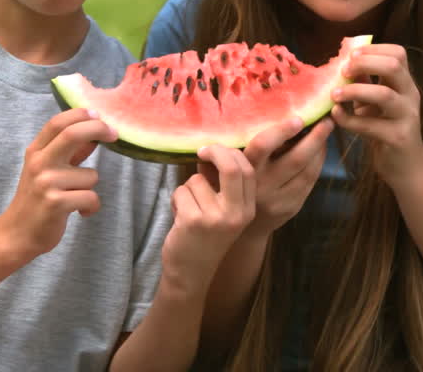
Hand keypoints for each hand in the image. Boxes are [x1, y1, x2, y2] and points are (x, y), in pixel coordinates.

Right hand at [0, 108, 116, 258]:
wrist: (17, 234)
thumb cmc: (36, 200)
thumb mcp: (46, 170)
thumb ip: (68, 153)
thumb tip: (93, 135)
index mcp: (36, 152)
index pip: (57, 122)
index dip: (80, 114)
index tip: (98, 116)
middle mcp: (39, 163)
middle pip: (73, 134)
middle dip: (99, 129)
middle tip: (114, 134)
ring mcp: (46, 183)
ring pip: (91, 175)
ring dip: (90, 188)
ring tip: (74, 199)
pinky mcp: (56, 203)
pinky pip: (91, 197)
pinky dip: (91, 207)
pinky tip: (79, 212)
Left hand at [160, 145, 255, 293]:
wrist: (191, 273)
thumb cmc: (205, 238)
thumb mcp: (224, 214)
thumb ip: (223, 187)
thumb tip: (212, 152)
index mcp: (247, 210)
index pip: (247, 170)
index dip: (231, 153)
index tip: (214, 150)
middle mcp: (236, 214)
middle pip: (230, 168)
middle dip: (214, 152)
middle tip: (201, 152)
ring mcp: (215, 218)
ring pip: (197, 180)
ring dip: (186, 190)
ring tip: (188, 209)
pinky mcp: (193, 220)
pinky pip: (180, 192)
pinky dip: (175, 200)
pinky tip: (179, 218)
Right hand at [240, 115, 333, 238]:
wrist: (235, 223)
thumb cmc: (231, 182)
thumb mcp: (227, 164)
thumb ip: (240, 147)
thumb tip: (266, 114)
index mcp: (244, 168)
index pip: (262, 146)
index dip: (282, 131)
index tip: (298, 118)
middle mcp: (261, 185)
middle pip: (295, 159)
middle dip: (315, 138)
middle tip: (326, 120)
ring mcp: (278, 199)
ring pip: (307, 171)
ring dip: (320, 149)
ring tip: (326, 131)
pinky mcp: (291, 207)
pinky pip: (309, 183)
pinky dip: (318, 164)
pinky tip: (320, 151)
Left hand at [330, 43, 422, 187]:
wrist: (404, 166)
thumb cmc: (385, 129)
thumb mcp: (373, 102)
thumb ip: (363, 82)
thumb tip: (342, 62)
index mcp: (405, 83)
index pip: (398, 53)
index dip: (374, 49)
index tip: (351, 54)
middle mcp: (410, 95)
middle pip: (394, 66)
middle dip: (365, 63)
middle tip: (342, 70)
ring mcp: (407, 116)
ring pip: (384, 94)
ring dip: (354, 91)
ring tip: (334, 94)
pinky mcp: (398, 137)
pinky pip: (370, 124)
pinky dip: (349, 119)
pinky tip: (335, 115)